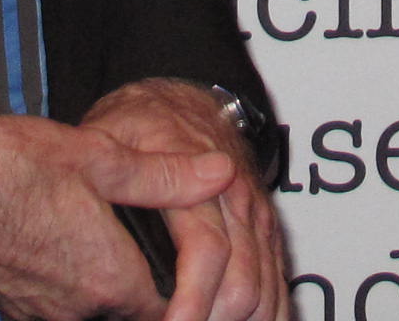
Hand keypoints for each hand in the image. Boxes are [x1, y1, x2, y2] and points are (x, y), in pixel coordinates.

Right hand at [0, 104, 236, 320]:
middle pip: (127, 309)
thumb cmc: (11, 164)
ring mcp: (38, 310)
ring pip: (88, 307)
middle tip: (137, 238)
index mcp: (107, 276)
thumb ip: (165, 175)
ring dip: (99, 281)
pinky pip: (52, 303)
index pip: (166, 307)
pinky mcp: (9, 304)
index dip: (182, 288)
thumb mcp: (100, 157)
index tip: (185, 266)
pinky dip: (64, 279)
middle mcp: (74, 307)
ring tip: (96, 233)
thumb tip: (217, 174)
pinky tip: (58, 238)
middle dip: (138, 281)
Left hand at [82, 79, 286, 320]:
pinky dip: (264, 316)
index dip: (191, 302)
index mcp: (205, 179)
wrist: (188, 99)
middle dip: (212, 320)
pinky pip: (279, 289)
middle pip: (243, 288)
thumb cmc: (145, 122)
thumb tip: (130, 215)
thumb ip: (134, 176)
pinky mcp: (268, 236)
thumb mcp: (119, 139)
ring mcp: (259, 221)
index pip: (209, 252)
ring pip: (266, 295)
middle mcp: (241, 203)